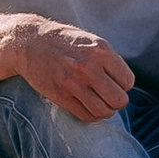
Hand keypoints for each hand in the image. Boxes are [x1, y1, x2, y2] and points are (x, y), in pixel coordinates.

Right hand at [15, 19, 135, 120]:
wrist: (30, 43)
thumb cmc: (66, 42)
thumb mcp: (92, 42)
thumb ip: (110, 60)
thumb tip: (126, 85)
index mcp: (101, 50)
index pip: (128, 82)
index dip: (123, 85)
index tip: (112, 81)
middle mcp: (89, 67)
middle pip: (120, 100)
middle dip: (117, 101)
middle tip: (108, 95)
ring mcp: (73, 83)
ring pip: (104, 112)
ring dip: (105, 110)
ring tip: (99, 102)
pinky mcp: (60, 95)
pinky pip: (87, 116)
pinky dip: (91, 115)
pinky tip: (87, 106)